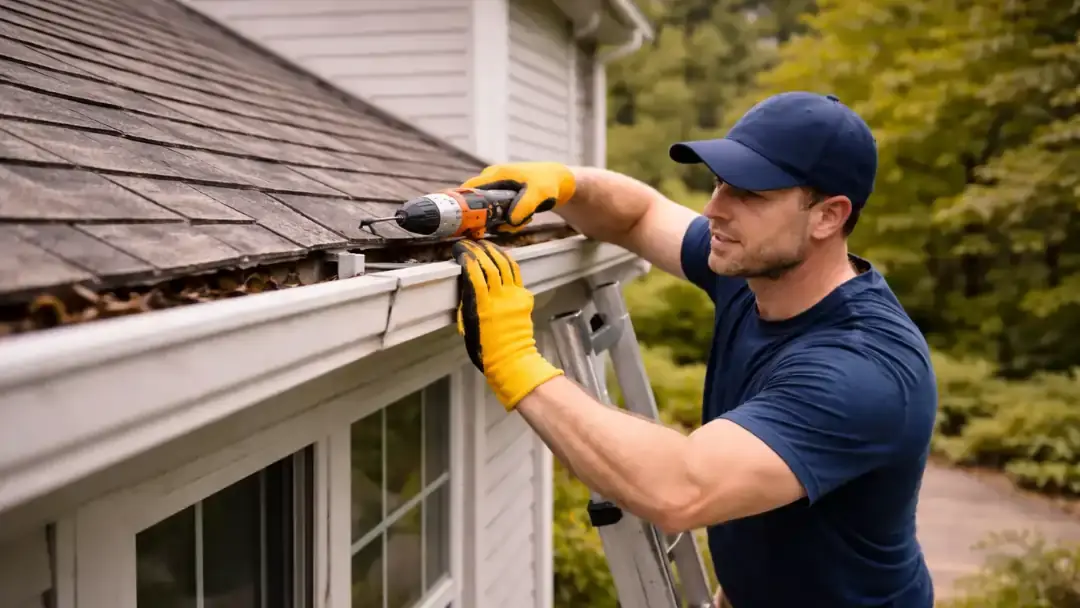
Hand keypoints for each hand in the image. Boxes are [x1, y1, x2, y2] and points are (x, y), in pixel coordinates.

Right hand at [452, 239, 562, 408]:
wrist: (511, 360)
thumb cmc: (484, 349)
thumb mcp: (468, 325)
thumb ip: (468, 302)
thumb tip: (466, 284)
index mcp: (482, 306)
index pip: (474, 273)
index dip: (467, 257)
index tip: (459, 250)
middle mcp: (499, 298)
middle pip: (490, 265)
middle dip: (478, 250)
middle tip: (469, 243)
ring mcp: (514, 296)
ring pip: (505, 265)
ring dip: (494, 252)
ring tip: (484, 244)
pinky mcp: (524, 298)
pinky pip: (516, 274)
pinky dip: (508, 262)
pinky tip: (502, 255)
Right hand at [461, 162, 575, 232]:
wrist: (559, 181)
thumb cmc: (548, 182)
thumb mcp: (538, 194)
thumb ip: (524, 206)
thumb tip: (510, 221)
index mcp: (496, 174)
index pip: (469, 188)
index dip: (462, 203)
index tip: (463, 220)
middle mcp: (493, 181)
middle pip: (478, 204)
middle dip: (489, 219)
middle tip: (506, 226)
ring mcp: (498, 190)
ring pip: (490, 213)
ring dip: (504, 222)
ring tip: (524, 219)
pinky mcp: (504, 199)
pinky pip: (500, 214)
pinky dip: (510, 220)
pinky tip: (525, 218)